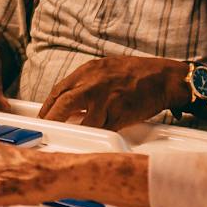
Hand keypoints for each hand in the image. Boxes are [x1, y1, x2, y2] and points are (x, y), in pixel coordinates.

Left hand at [38, 55, 187, 129]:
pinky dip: (96, 134)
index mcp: (88, 71)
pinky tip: (95, 134)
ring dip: (75, 130)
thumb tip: (69, 103)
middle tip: (46, 129)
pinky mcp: (119, 116)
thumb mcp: (104, 70)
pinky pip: (102, 130)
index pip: (59, 91)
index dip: (47, 107)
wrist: (163, 78)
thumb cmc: (135, 74)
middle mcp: (95, 85)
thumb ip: (85, 84)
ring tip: (71, 136)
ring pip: (83, 122)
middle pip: (63, 104)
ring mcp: (107, 101)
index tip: (44, 117)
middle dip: (51, 119)